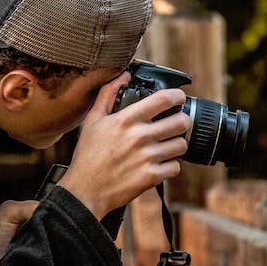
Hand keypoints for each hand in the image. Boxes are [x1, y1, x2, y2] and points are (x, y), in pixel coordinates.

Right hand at [58, 73, 190, 219]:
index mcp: (126, 119)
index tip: (179, 98)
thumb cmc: (88, 155)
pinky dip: (170, 166)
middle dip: (181, 121)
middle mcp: (140, 136)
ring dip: (176, 144)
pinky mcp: (152, 177)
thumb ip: (108, 94)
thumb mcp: (92, 120)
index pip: (164, 99)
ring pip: (181, 144)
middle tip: (175, 123)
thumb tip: (123, 75)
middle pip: (180, 121)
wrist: (85, 190)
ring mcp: (147, 157)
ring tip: (167, 145)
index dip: (177, 96)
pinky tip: (160, 164)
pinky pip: (176, 167)